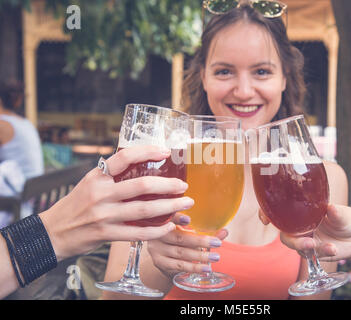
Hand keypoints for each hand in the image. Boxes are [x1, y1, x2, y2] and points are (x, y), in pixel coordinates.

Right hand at [39, 145, 193, 260]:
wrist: (53, 232)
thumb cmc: (76, 205)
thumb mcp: (89, 183)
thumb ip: (111, 175)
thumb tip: (139, 163)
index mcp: (97, 176)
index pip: (124, 157)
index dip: (147, 151)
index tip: (165, 151)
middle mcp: (100, 193)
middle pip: (141, 186)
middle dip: (168, 186)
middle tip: (184, 186)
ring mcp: (103, 215)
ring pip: (144, 210)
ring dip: (169, 207)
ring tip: (185, 203)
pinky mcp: (106, 234)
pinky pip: (138, 233)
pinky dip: (156, 230)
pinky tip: (169, 226)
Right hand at [147, 215, 227, 278]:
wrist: (162, 256)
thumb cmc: (179, 239)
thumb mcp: (188, 231)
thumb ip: (205, 231)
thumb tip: (225, 232)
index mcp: (164, 221)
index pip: (170, 217)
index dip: (178, 218)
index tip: (189, 220)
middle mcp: (158, 234)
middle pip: (179, 238)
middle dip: (200, 241)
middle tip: (217, 243)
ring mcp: (157, 249)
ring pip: (181, 253)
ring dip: (200, 256)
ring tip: (215, 257)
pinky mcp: (160, 263)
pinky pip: (179, 265)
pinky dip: (193, 267)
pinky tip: (205, 268)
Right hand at [260, 205, 350, 261]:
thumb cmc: (348, 219)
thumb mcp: (344, 213)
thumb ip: (336, 212)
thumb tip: (331, 208)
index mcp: (301, 210)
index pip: (278, 210)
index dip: (266, 213)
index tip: (265, 219)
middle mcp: (299, 225)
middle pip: (284, 233)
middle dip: (292, 239)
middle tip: (308, 242)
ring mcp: (305, 239)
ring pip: (295, 246)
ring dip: (305, 247)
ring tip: (321, 247)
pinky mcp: (313, 252)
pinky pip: (311, 255)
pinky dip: (322, 252)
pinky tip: (333, 249)